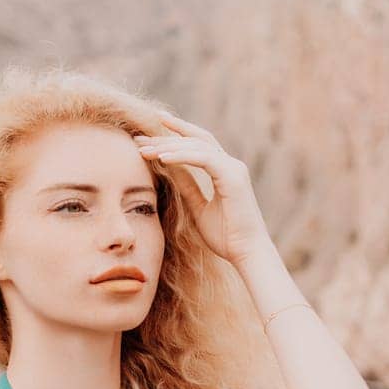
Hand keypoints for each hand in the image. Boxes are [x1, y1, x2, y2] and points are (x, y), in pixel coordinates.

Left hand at [135, 109, 272, 265]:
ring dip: (169, 146)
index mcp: (225, 172)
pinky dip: (182, 156)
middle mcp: (231, 165)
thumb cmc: (227, 237)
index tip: (148, 137)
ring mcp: (234, 169)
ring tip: (144, 149)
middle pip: (197, 139)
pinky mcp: (233, 177)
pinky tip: (161, 158)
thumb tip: (168, 170)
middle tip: (140, 135)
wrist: (247, 254)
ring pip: (198, 146)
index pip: (198, 145)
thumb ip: (187, 188)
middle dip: (168, 134)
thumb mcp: (198, 208)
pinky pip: (203, 159)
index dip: (175, 136)